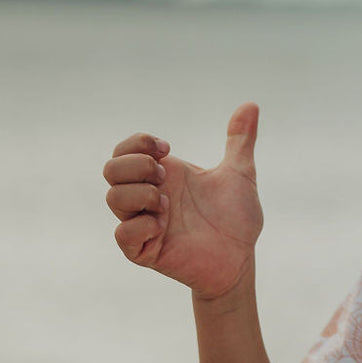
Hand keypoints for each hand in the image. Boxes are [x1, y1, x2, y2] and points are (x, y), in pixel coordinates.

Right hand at [103, 102, 263, 300]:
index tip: (167, 147)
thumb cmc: (236, 218)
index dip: (138, 142)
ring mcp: (143, 223)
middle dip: (136, 164)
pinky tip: (165, 225)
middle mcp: (148, 196)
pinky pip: (123, 235)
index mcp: (164, 174)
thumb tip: (250, 104)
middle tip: (165, 174)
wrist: (241, 258)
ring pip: (112, 198)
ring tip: (168, 203)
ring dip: (140, 193)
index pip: (125, 149)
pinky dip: (142, 225)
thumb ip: (240, 140)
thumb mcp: (240, 173)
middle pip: (111, 169)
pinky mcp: (145, 250)